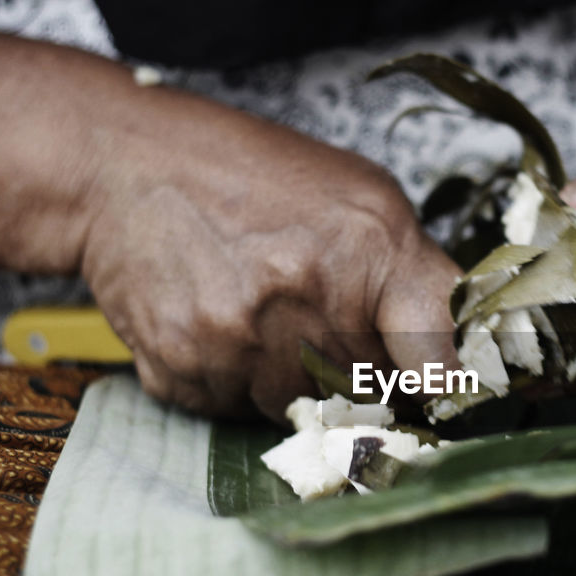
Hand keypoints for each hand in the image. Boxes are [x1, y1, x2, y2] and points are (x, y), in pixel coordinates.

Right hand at [0, 27, 458, 419]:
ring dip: (294, 378)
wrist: (124, 166)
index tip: (445, 394)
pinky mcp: (186, 370)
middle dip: (362, 370)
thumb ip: (416, 275)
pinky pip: (234, 409)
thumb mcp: (363, 198)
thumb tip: (451, 357)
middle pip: (369, 394)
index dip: (447, 386)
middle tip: (327, 319)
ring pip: (301, 409)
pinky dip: (234, 379)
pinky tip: (220, 322)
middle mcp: (308, 302)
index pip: (438, 359)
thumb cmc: (255, 176)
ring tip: (265, 311)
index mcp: (372, 251)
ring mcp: (242, 343)